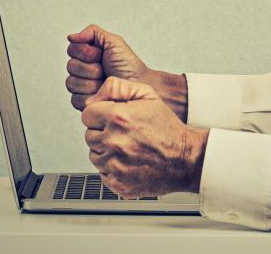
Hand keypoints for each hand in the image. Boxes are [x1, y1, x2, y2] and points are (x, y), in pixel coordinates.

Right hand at [65, 24, 187, 119]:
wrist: (138, 84)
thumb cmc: (128, 65)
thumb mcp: (114, 42)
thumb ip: (93, 33)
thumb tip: (71, 36)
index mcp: (87, 55)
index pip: (72, 49)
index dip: (87, 52)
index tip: (102, 54)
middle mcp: (81, 70)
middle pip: (71, 66)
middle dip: (92, 67)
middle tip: (105, 69)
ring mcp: (81, 87)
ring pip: (72, 83)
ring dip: (92, 81)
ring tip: (105, 81)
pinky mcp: (83, 103)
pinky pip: (75, 99)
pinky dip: (91, 95)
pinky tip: (102, 92)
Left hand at [81, 76, 207, 196]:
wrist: (184, 158)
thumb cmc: (166, 127)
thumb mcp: (147, 95)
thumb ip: (117, 87)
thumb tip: (93, 98)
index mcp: (118, 118)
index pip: (87, 114)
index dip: (100, 113)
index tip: (111, 117)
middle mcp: (114, 142)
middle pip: (89, 134)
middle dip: (103, 131)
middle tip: (124, 132)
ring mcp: (114, 165)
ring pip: (94, 154)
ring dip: (107, 150)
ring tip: (128, 146)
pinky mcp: (117, 183)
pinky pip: (102, 173)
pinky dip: (112, 167)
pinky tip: (129, 160)